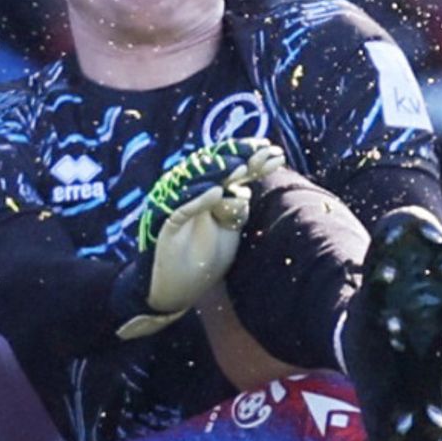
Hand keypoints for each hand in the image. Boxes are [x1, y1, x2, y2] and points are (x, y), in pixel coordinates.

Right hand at [115, 139, 285, 339]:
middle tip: (264, 151)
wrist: (178, 289)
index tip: (274, 151)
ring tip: (242, 168)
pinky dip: (197, 201)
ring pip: (197, 183)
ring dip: (219, 174)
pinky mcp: (167, 226)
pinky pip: (181, 210)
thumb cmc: (204, 260)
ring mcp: (178, 207)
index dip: (250, 158)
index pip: (230, 168)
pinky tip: (215, 193)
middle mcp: (192, 194)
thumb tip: (246, 191)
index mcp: (208, 194)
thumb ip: (237, 210)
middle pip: (215, 169)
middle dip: (241, 158)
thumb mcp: (229, 232)